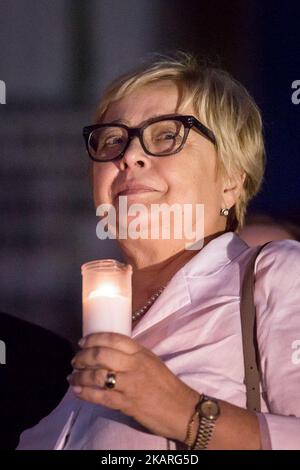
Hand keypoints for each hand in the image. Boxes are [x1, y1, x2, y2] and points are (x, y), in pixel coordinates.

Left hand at [68, 332, 199, 441]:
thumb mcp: (151, 361)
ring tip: (72, 377)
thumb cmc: (166, 385)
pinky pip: (101, 397)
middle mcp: (135, 365)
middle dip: (82, 357)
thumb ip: (132, 355)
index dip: (94, 338)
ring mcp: (131, 384)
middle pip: (101, 355)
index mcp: (141, 352)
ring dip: (80, 376)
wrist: (182, 409)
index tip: (82, 341)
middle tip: (75, 360)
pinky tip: (77, 391)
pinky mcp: (128, 404)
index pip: (114, 339)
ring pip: (98, 376)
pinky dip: (85, 393)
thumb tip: (108, 350)